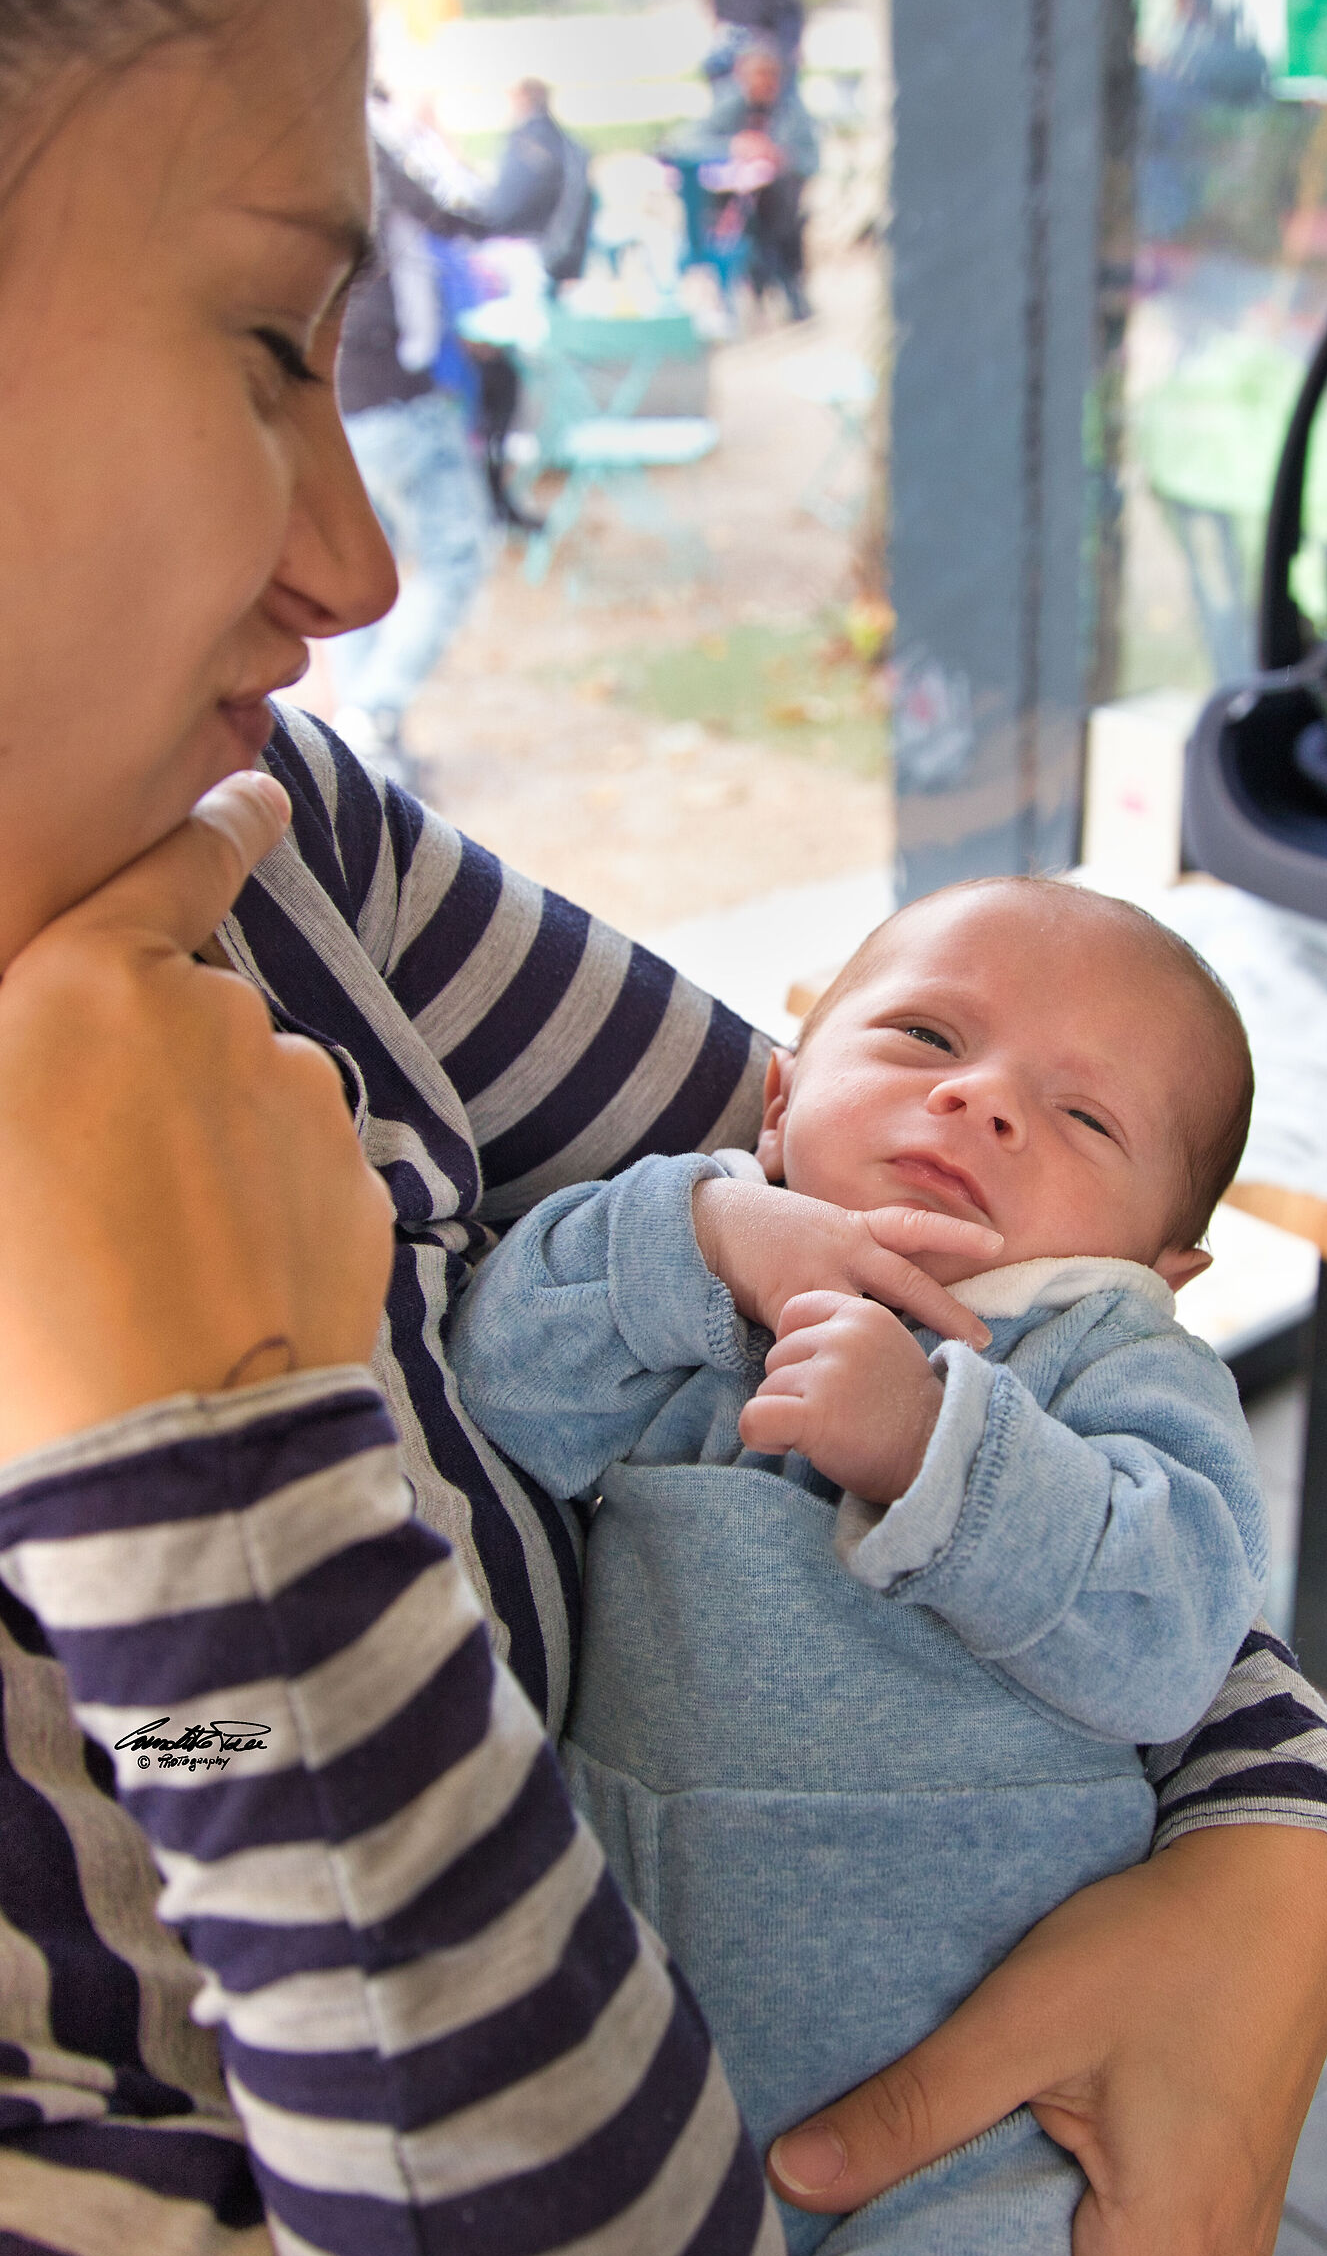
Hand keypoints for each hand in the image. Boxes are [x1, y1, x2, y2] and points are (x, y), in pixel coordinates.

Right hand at [0, 772, 395, 1461]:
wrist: (163, 1459)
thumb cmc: (17, 1313)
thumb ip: (25, 1056)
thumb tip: (56, 1051)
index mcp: (94, 985)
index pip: (179, 859)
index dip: (220, 822)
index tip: (256, 797)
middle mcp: (219, 1015)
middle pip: (195, 1009)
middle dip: (159, 1067)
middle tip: (92, 1177)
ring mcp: (305, 1104)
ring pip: (254, 1096)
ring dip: (214, 1144)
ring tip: (147, 1256)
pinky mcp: (363, 1189)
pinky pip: (304, 1175)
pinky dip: (268, 1210)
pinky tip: (215, 1286)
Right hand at [692, 1177, 999, 1350]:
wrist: (709, 1220)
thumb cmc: (764, 1228)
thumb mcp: (816, 1226)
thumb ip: (849, 1251)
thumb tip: (882, 1280)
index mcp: (853, 1227)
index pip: (913, 1226)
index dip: (957, 1234)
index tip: (997, 1241)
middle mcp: (843, 1246)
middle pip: (908, 1282)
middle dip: (948, 1312)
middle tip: (983, 1341)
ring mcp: (815, 1274)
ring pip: (868, 1318)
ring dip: (897, 1349)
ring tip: (923, 1380)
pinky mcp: (785, 1300)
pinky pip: (812, 1342)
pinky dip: (825, 1370)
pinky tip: (845, 1398)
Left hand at [740, 1291, 943, 1500]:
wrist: (939, 1459)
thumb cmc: (910, 1415)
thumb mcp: (889, 1351)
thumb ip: (849, 1339)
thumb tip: (804, 1352)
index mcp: (863, 1314)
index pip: (795, 1311)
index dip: (796, 1348)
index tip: (817, 1377)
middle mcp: (844, 1336)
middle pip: (777, 1355)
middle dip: (793, 1388)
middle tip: (833, 1414)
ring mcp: (829, 1374)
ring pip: (766, 1389)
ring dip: (785, 1416)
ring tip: (826, 1433)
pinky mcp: (814, 1414)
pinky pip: (754, 1419)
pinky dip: (760, 1436)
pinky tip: (783, 1445)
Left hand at [768, 1826, 1326, 2255]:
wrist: (1276, 1877)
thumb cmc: (1163, 1943)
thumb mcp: (1022, 2018)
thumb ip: (911, 2109)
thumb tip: (793, 2176)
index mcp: (1163, 2249)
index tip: (890, 2252)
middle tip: (908, 2223)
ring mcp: (1234, 2241)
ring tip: (960, 2200)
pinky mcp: (1234, 2202)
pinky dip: (1085, 2240)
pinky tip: (1032, 2180)